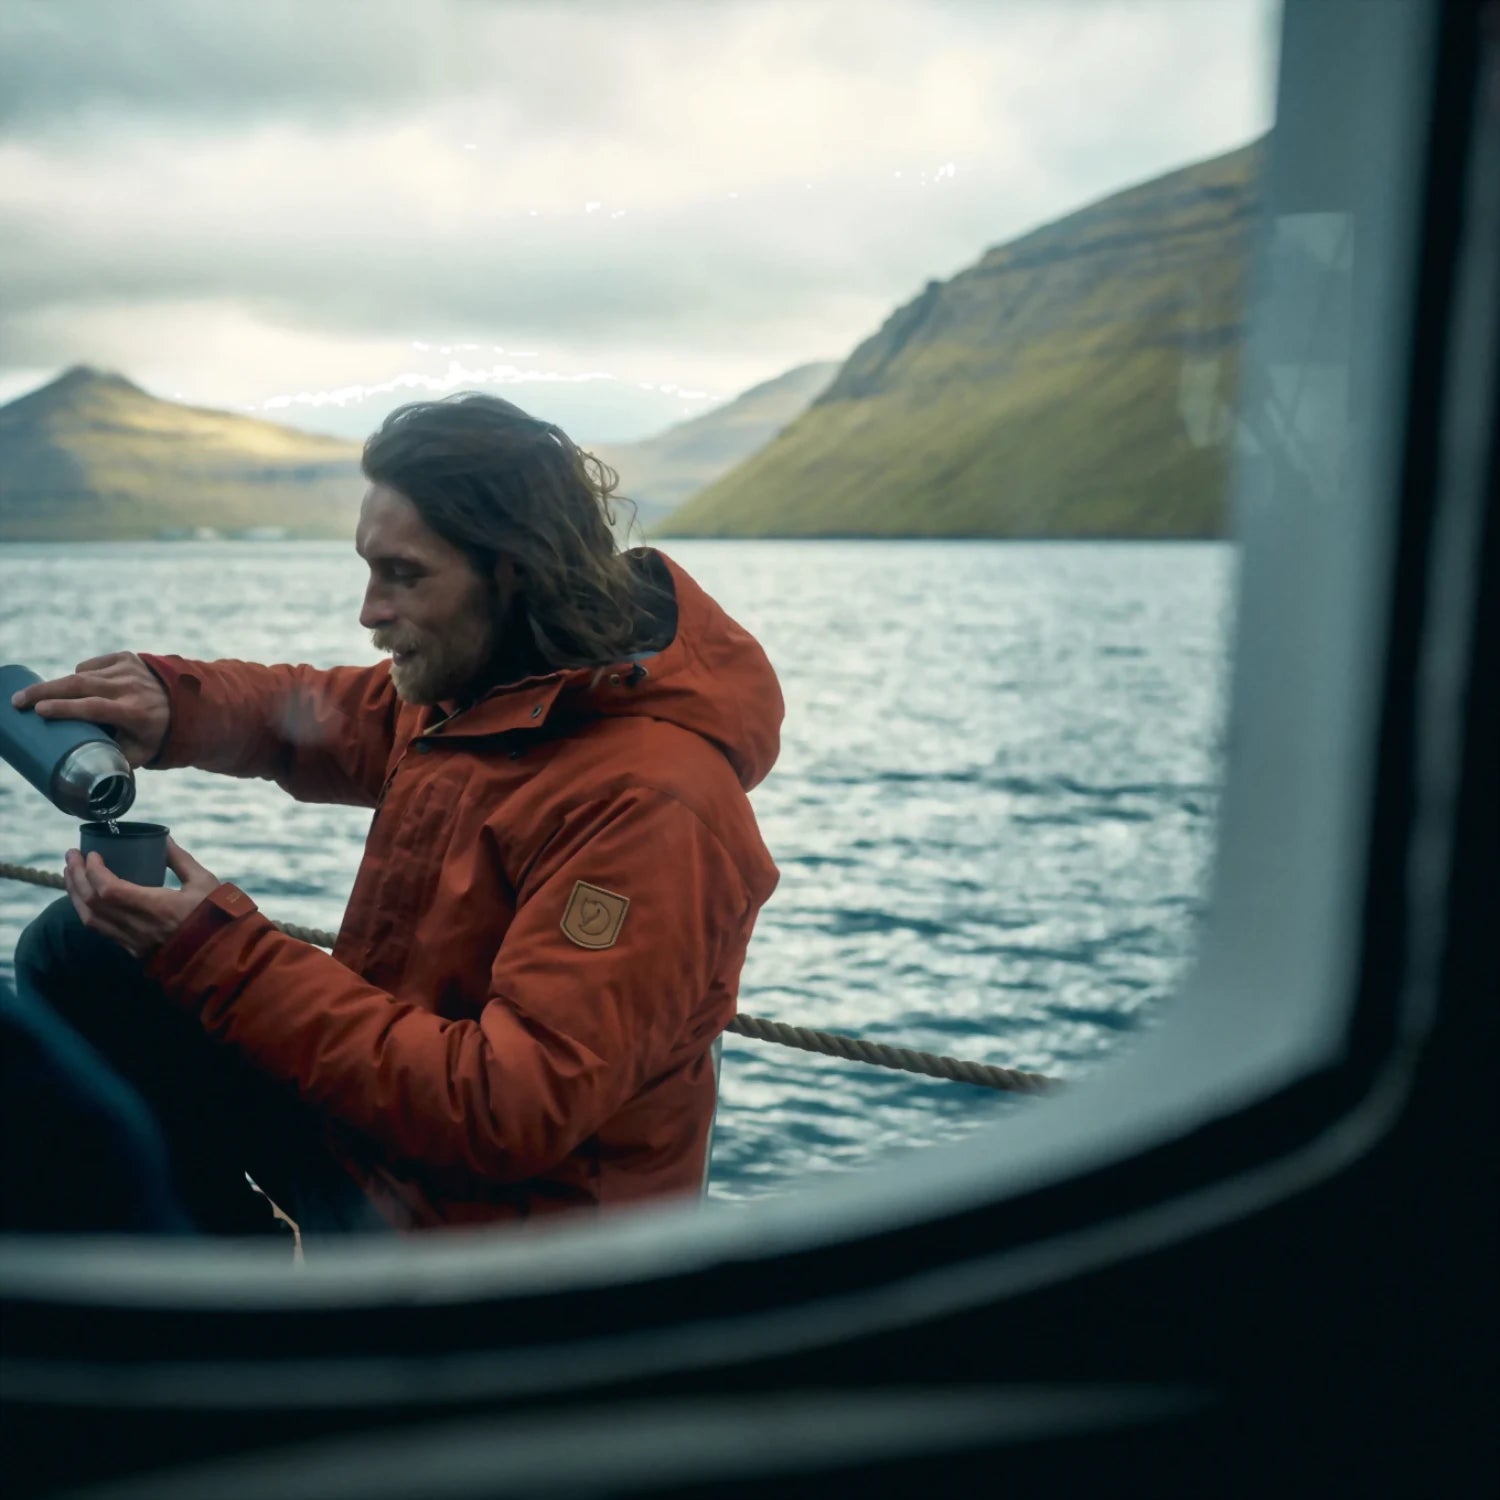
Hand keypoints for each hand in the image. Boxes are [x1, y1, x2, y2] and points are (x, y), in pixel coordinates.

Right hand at [9, 652, 170, 768]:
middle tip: (18, 701)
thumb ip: (111, 762)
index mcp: (136, 712)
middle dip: (45, 691)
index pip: (94, 707)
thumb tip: (81, 776)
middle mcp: (132, 687)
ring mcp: (130, 669)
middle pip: (80, 685)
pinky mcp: (127, 658)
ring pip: (84, 674)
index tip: (38, 711)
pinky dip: (81, 674)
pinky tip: (78, 686)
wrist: (186, 705)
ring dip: (60, 686)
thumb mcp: (138, 754)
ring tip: (39, 698)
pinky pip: (93, 665)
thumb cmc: (154, 736)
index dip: (65, 708)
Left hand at [63, 837, 220, 959]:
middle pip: (92, 903)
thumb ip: (181, 860)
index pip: (109, 890)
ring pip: (90, 919)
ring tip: (71, 874)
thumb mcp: (204, 882)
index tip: (93, 854)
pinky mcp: (132, 949)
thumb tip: (163, 839)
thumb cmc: (216, 916)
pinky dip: (87, 910)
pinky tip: (86, 898)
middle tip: (72, 856)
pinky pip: (100, 929)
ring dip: (75, 894)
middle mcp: (138, 927)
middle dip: (77, 876)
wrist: (221, 955)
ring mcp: (133, 941)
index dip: (94, 871)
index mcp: (156, 908)